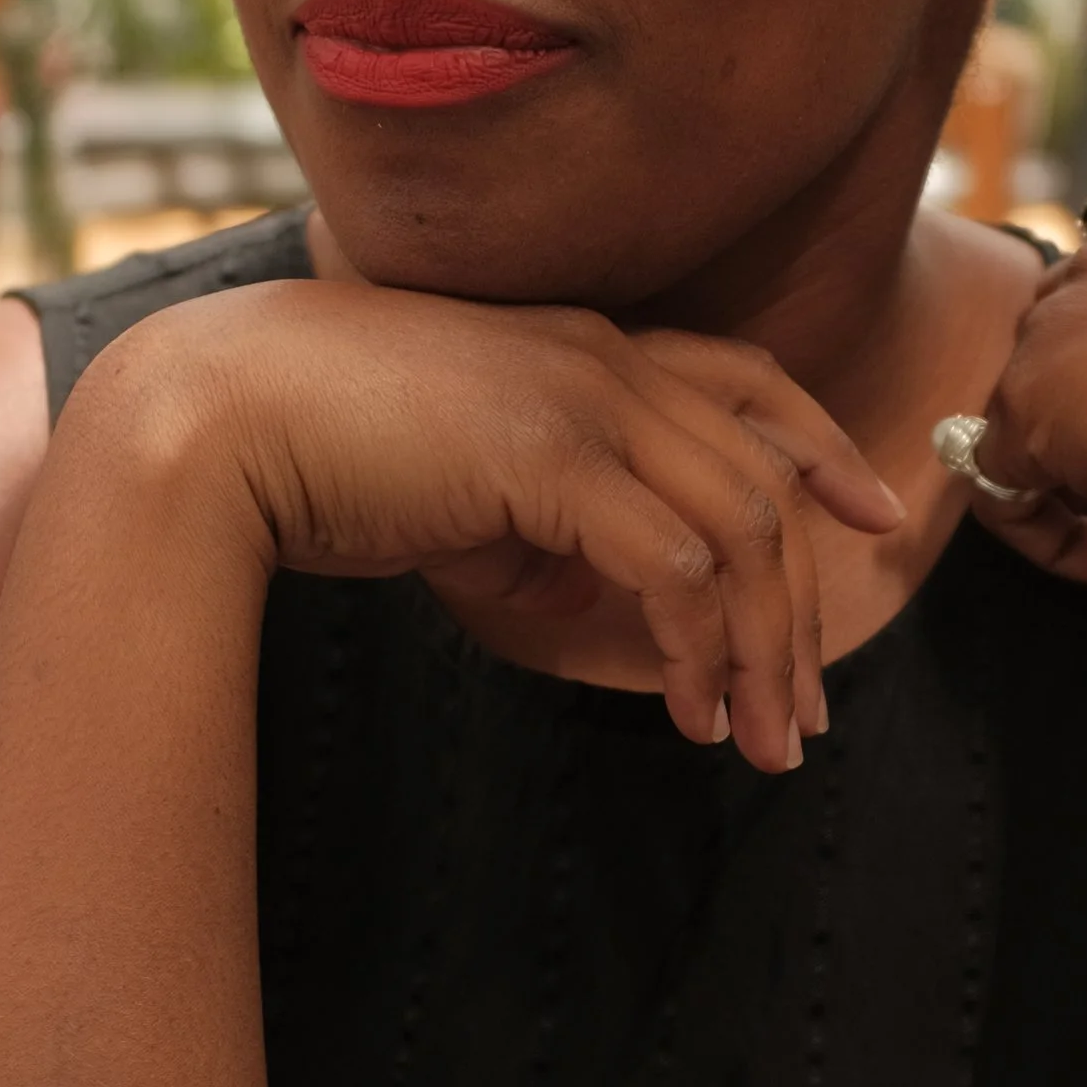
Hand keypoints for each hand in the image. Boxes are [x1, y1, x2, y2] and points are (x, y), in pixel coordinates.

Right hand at [99, 281, 900, 770]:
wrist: (214, 421)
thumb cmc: (315, 454)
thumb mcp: (455, 493)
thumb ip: (536, 530)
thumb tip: (588, 596)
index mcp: (582, 347)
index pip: (743, 380)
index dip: (817, 447)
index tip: (871, 515)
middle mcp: (601, 357)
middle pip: (759, 479)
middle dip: (797, 607)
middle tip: (804, 713)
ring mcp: (581, 396)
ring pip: (738, 526)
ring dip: (761, 646)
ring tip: (759, 739)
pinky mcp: (551, 454)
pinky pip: (675, 563)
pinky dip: (700, 644)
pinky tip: (688, 705)